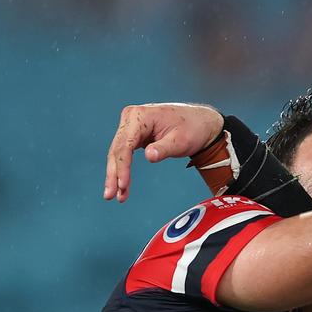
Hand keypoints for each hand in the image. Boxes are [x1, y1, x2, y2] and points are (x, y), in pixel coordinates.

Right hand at [104, 103, 222, 202]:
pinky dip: (123, 170)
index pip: (125, 144)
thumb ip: (164, 148)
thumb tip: (150, 156)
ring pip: (117, 153)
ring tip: (115, 195)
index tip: (122, 184)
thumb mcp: (181, 141)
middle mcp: (132, 117)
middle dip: (114, 174)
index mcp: (141, 115)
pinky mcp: (134, 135)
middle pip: (117, 149)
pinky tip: (122, 186)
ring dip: (116, 175)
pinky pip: (124, 154)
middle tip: (111, 195)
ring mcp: (131, 126)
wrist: (201, 123)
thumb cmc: (192, 129)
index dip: (122, 166)